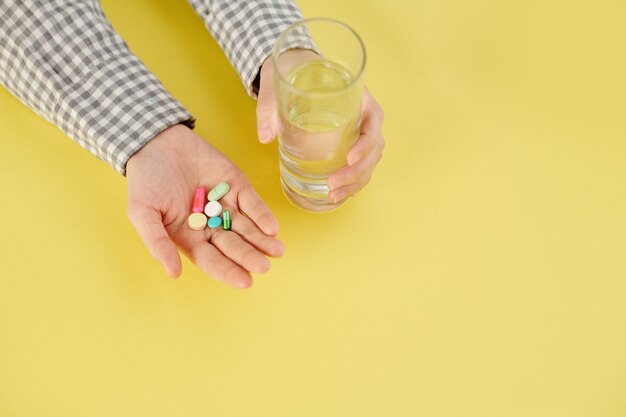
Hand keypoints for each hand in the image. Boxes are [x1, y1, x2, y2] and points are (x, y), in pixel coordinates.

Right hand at [126, 124, 283, 288]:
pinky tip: (272, 228)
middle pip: (233, 246)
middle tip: (263, 266)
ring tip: (276, 250)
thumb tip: (173, 273)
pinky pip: (252, 203)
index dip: (228, 271)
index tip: (246, 281)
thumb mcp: (142, 213)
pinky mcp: (236, 186)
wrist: (156, 142)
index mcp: (189, 237)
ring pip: (247, 228)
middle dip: (249, 257)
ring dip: (262, 240)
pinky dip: (262, 215)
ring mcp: (225, 206)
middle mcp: (210, 226)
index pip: (212, 260)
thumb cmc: (145, 181)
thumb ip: (158, 242)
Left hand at [256, 50, 384, 202]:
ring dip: (355, 181)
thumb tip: (266, 135)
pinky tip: (339, 193)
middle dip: (356, 172)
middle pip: (374, 148)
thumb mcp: (278, 80)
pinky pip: (360, 164)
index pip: (373, 122)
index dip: (365, 144)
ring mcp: (360, 130)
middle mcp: (365, 114)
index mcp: (358, 96)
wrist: (296, 65)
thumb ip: (270, 105)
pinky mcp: (351, 141)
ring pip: (369, 161)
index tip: (349, 158)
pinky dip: (353, 181)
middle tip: (332, 185)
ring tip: (333, 195)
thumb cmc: (294, 68)